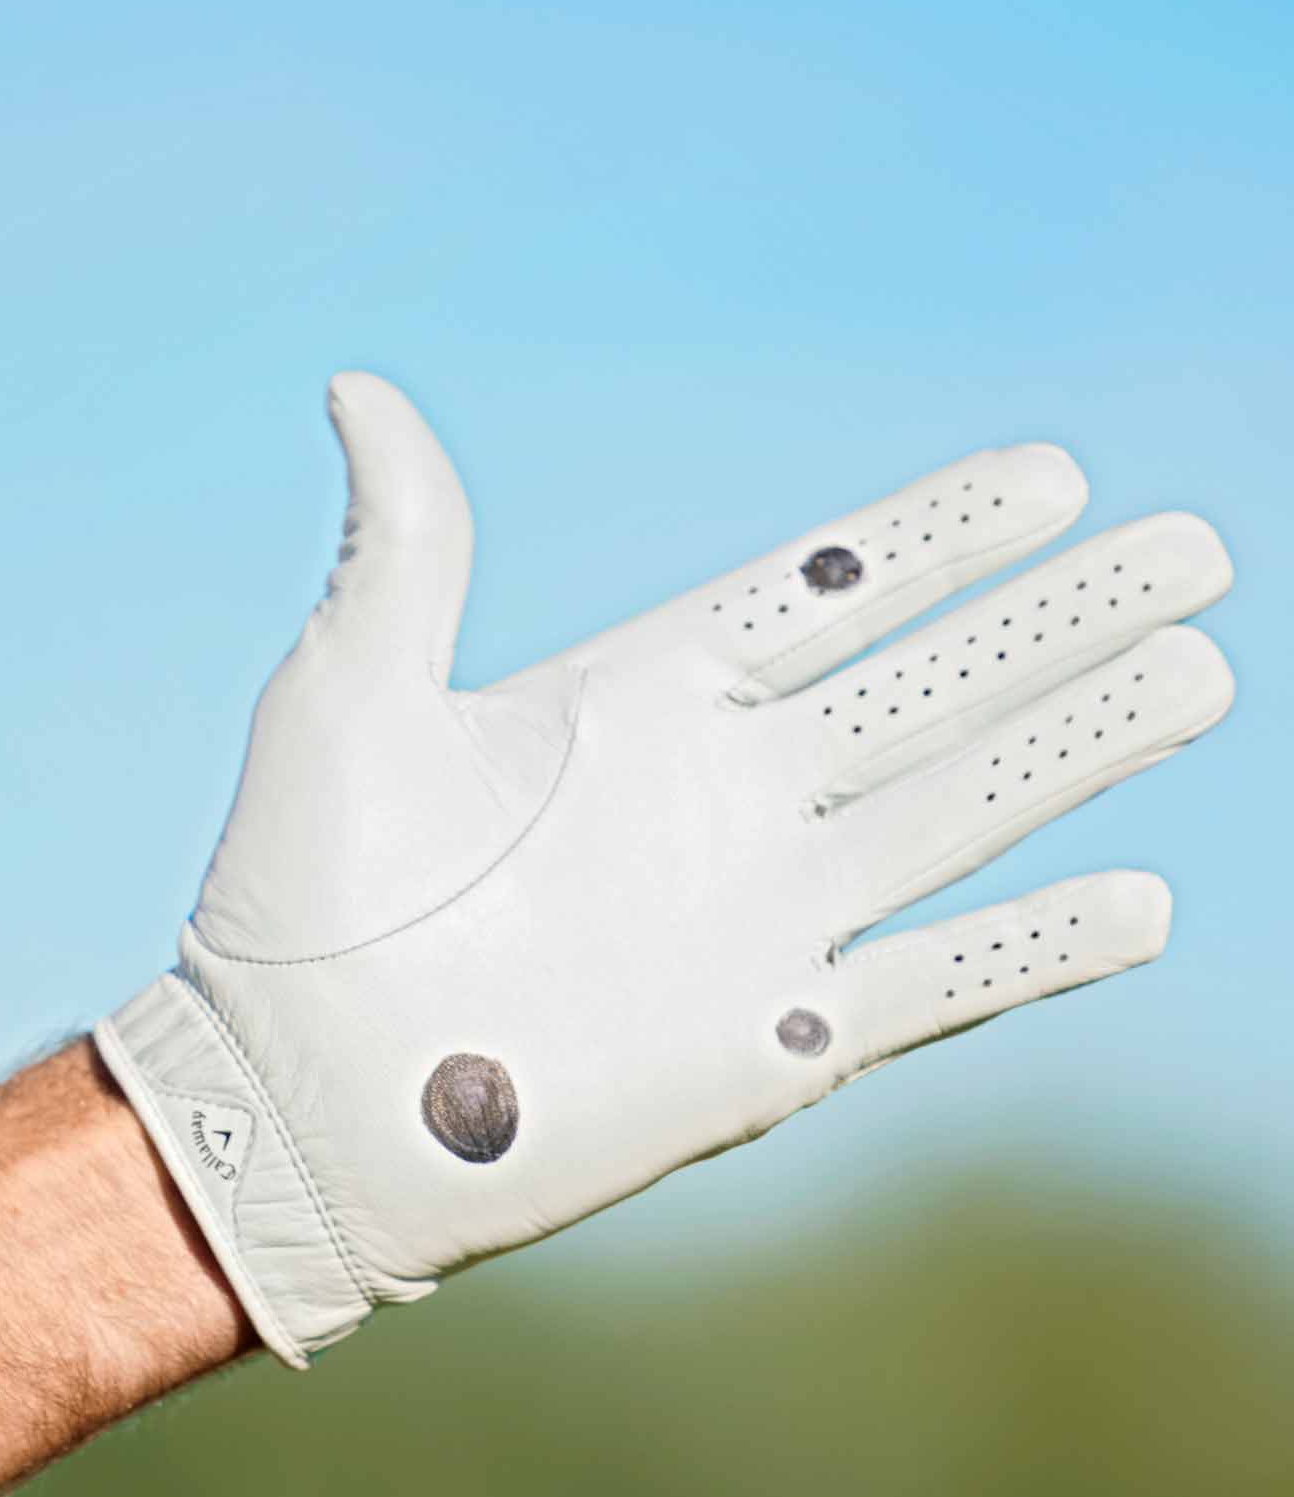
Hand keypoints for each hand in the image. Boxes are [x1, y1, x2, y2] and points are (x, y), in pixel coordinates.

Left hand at [97, 375, 1233, 1364]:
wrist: (295, 1107)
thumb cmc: (298, 904)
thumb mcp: (347, 694)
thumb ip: (406, 547)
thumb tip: (360, 389)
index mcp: (636, 702)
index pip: (827, 597)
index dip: (938, 539)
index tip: (1051, 475)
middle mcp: (719, 801)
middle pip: (932, 688)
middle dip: (1058, 621)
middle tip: (1191, 549)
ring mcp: (756, 923)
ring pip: (961, 812)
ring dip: (1081, 744)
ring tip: (1201, 668)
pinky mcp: (769, 1048)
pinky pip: (934, 986)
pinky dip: (1034, 951)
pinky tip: (1139, 904)